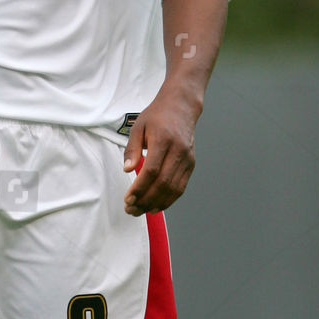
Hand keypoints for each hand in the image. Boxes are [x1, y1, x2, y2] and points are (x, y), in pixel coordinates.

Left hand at [123, 88, 199, 216]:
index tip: (128, 199)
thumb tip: (127, 170)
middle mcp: (178, 151)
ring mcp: (187, 159)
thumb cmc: (157, 116)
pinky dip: (169, 200)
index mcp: (164, 140)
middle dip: (146, 200)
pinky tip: (156, 206)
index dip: (140, 188)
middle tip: (130, 209)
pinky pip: (181, 187)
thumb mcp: (138, 127)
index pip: (152, 170)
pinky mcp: (191, 164)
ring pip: (173, 188)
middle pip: (163, 183)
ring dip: (156, 203)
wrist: (181, 107)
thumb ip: (132, 149)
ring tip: (141, 211)